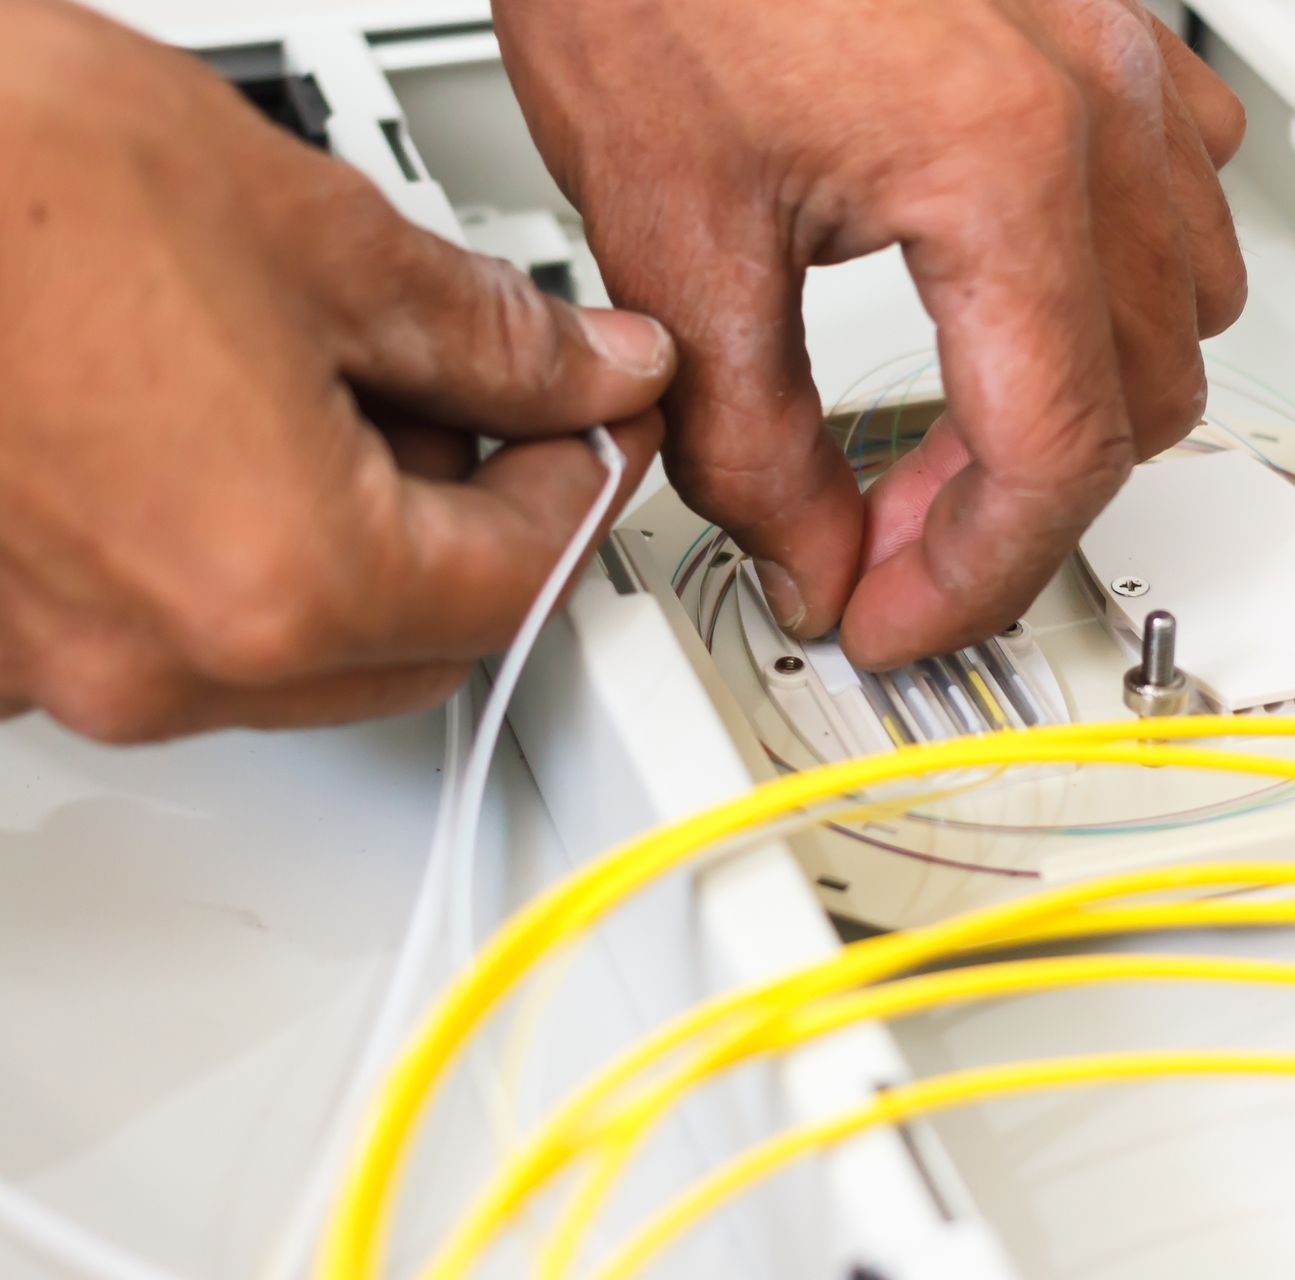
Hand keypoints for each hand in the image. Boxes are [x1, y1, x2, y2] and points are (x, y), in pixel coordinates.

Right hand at [0, 0, 675, 741]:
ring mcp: (59, 662)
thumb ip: (490, 336)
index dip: (588, 477)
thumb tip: (590, 369)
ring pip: (297, 643)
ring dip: (363, 537)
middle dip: (482, 517)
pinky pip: (172, 623)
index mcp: (281, 579)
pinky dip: (238, 547)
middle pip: (419, 634)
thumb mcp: (313, 231)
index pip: (522, 573)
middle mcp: (165, 661)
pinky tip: (221, 424)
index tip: (605, 412)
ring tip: (342, 381)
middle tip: (497, 397)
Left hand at [494, 0, 1244, 665]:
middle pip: (1138, 406)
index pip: (1054, 456)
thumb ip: (750, 441)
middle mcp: (1098, 112)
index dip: (977, 580)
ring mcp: (1118, 61)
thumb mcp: (671, 229)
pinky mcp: (1101, 28)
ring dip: (1085, 399)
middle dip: (1015, 505)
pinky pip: (1187, 194)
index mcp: (1005, 169)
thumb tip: (808, 558)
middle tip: (898, 535)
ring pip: (1190, 311)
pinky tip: (1033, 286)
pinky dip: (1125, 280)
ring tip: (961, 422)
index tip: (898, 616)